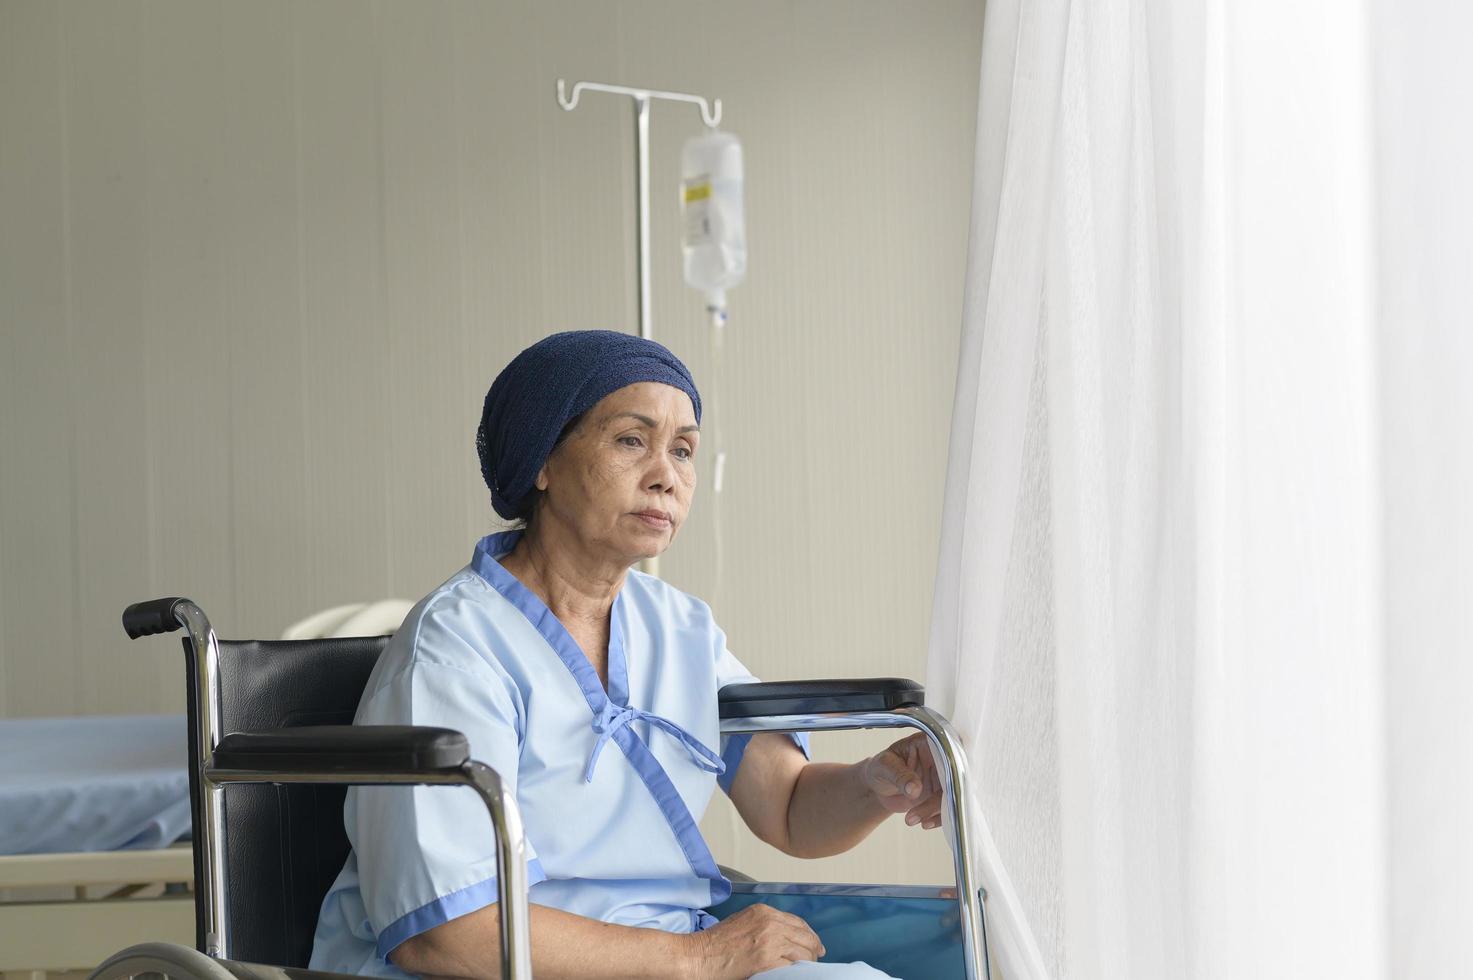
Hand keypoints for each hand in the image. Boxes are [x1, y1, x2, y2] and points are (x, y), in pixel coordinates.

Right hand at [683, 903, 824, 979]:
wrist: (697, 956)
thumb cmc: (714, 944)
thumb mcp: (742, 922)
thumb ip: (764, 924)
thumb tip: (784, 936)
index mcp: (763, 911)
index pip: (797, 922)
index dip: (809, 934)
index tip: (814, 944)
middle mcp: (770, 922)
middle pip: (805, 936)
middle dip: (813, 948)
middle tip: (816, 958)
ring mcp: (770, 941)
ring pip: (803, 952)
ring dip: (807, 962)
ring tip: (805, 969)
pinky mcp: (767, 960)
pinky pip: (793, 967)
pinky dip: (796, 972)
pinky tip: (794, 974)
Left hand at [862, 732, 945, 829]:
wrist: (878, 787)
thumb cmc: (880, 768)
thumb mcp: (884, 767)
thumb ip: (899, 775)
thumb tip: (915, 788)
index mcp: (929, 742)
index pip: (947, 751)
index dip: (952, 767)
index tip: (946, 786)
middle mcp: (941, 758)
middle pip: (953, 777)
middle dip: (939, 799)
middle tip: (919, 814)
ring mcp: (943, 777)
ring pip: (953, 795)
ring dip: (936, 812)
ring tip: (911, 819)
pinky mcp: (942, 795)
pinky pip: (948, 808)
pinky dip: (938, 818)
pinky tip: (924, 823)